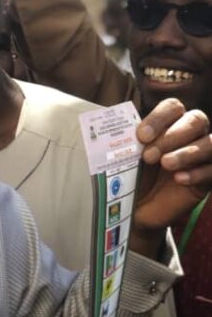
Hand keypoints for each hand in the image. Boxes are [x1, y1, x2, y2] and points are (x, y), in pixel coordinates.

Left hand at [130, 99, 211, 255]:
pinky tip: (180, 179)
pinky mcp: (207, 178)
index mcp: (168, 124)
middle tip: (148, 156)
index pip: (173, 107)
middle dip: (172, 136)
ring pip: (210, 142)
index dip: (159, 118)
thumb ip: (126, 141)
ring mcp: (202, 156)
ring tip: (166, 164)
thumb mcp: (125, 158)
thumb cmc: (130, 177)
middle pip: (196, 119)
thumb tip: (113, 129)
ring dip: (188, 152)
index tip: (141, 136)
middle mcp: (189, 135)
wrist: (135, 209)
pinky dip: (197, 173)